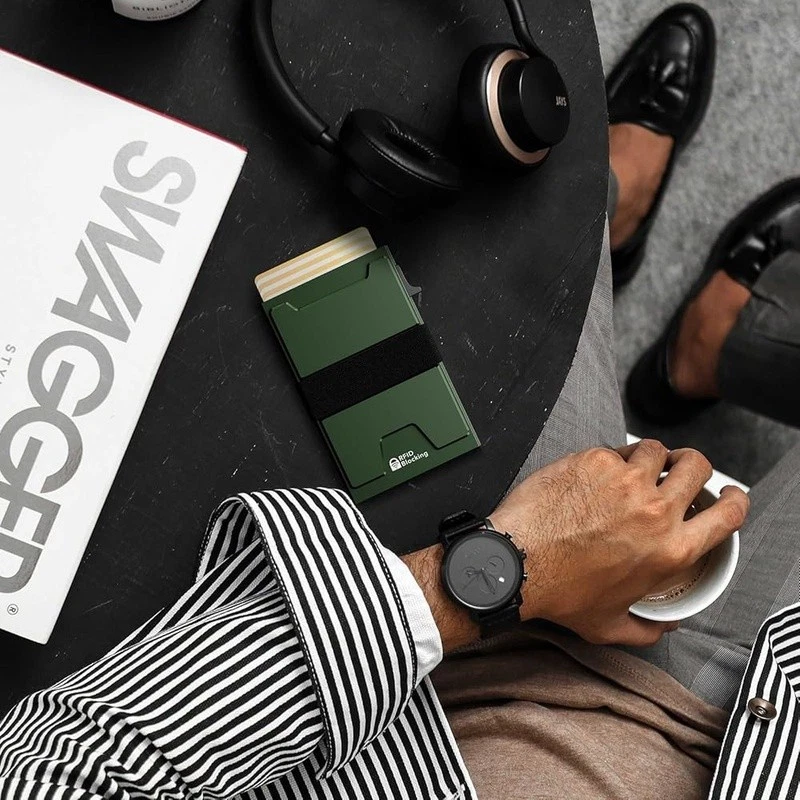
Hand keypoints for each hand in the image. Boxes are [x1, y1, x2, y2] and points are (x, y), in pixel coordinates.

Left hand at [490, 439, 748, 646]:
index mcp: (671, 550)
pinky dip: (611, 457)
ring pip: (656, 449)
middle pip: (697, 467)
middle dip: (694, 466)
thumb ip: (646, 629)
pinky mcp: (595, 461)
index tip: (728, 494)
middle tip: (680, 470)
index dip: (734, 500)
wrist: (517, 563)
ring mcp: (626, 481)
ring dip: (652, 457)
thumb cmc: (559, 592)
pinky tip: (598, 472)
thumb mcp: (610, 626)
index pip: (727, 515)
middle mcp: (656, 511)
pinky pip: (615, 449)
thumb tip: (664, 628)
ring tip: (637, 468)